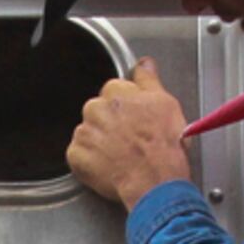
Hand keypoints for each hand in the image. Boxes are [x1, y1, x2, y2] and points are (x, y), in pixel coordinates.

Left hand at [67, 58, 191, 209]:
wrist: (154, 180)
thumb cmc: (163, 145)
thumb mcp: (166, 104)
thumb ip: (149, 80)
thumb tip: (144, 63)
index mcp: (116, 93)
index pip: (113, 90)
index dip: (125, 105)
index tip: (133, 118)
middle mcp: (96, 109)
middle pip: (97, 110)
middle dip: (109, 122)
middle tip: (128, 139)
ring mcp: (84, 133)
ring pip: (88, 132)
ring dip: (99, 141)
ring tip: (120, 155)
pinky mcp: (76, 156)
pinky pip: (78, 154)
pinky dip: (89, 161)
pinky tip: (107, 166)